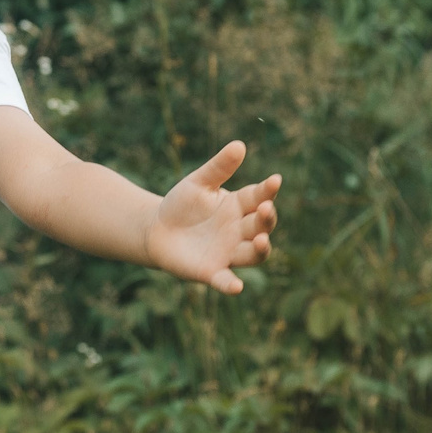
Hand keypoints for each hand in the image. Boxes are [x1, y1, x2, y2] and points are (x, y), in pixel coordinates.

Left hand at [144, 141, 280, 293]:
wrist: (156, 229)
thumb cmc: (182, 204)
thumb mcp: (198, 182)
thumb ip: (218, 167)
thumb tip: (239, 145)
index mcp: (239, 206)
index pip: (259, 197)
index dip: (268, 190)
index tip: (275, 180)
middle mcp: (240, 230)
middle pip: (261, 226)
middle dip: (266, 219)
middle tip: (264, 209)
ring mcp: (228, 252)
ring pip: (254, 254)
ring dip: (261, 249)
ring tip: (261, 240)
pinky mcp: (212, 271)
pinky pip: (226, 280)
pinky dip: (231, 284)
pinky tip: (236, 287)